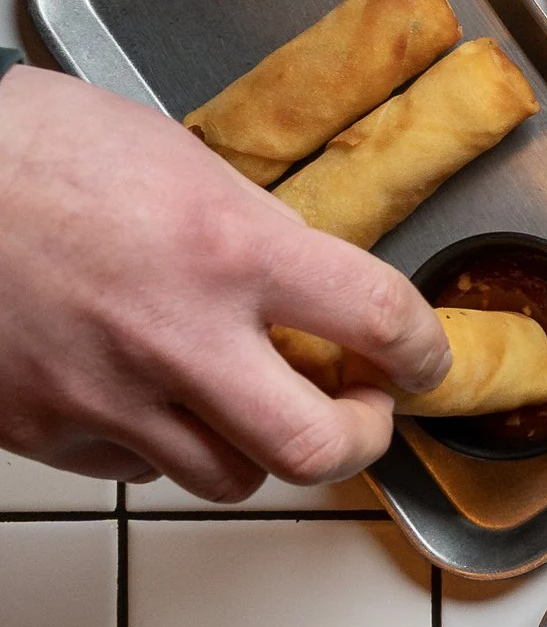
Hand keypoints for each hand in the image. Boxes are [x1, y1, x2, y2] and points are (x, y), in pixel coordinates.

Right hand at [0, 65, 447, 499]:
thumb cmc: (25, 150)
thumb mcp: (172, 156)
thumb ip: (251, 226)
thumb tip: (308, 279)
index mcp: (228, 248)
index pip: (382, 322)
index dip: (426, 352)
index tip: (426, 360)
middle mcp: (178, 336)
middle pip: (318, 449)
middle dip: (360, 439)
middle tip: (360, 411)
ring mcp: (108, 395)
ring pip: (233, 477)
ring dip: (259, 446)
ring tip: (252, 401)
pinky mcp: (45, 430)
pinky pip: (140, 470)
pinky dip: (164, 446)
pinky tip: (155, 398)